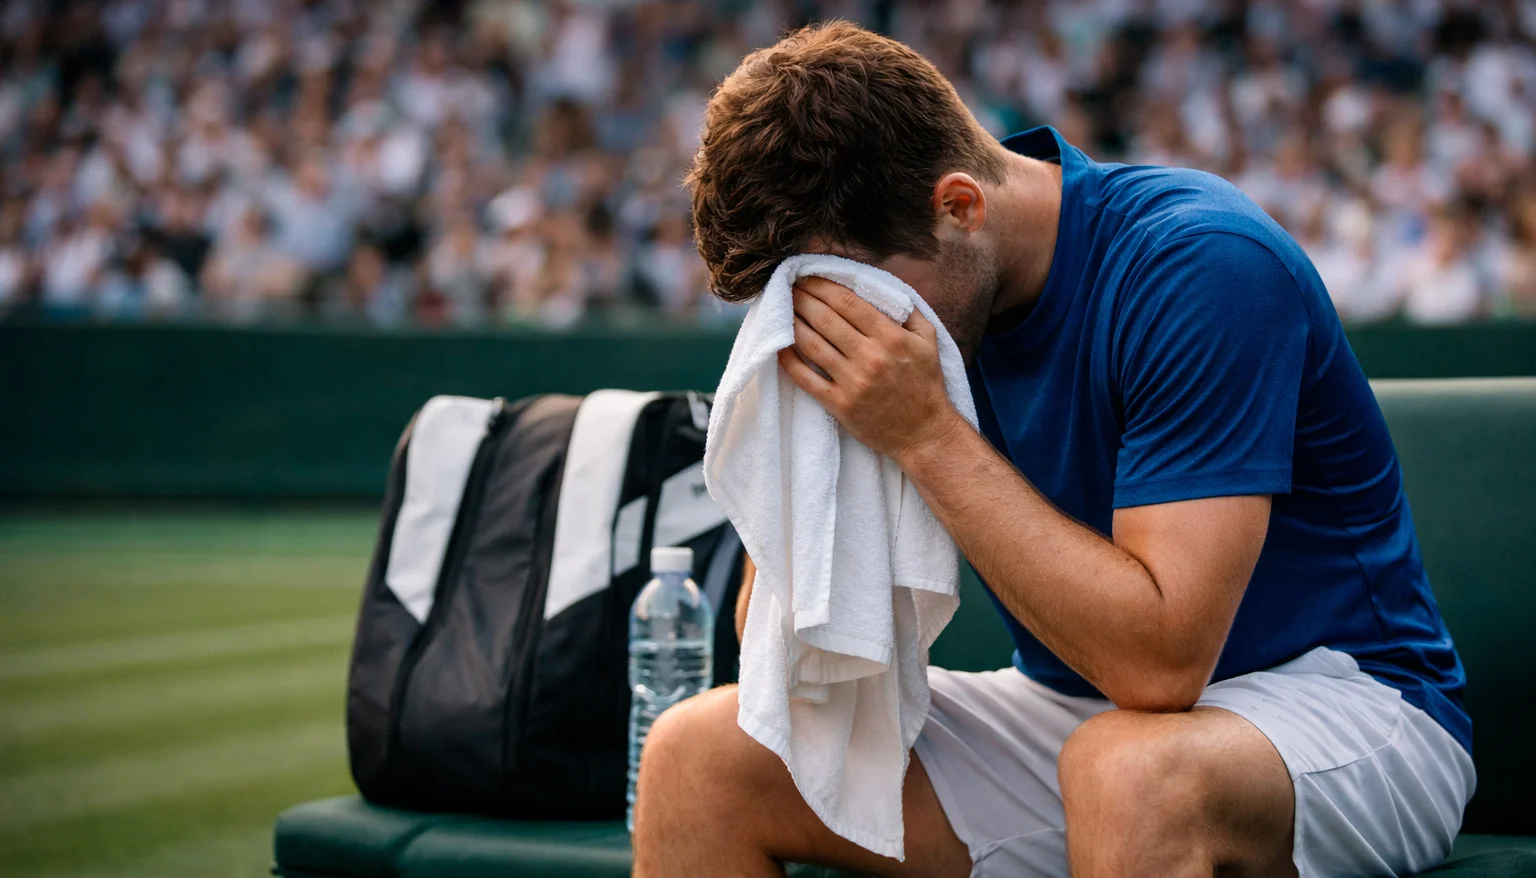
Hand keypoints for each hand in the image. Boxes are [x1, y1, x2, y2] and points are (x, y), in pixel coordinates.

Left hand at [777, 276, 965, 465]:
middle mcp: (869, 356)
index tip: (807, 276)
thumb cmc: (926, 384)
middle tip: (787, 286)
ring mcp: (852, 382)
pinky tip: (778, 345)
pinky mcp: (839, 404)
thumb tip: (881, 287)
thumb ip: (908, 310)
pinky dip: (788, 360)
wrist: (924, 433)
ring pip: (811, 344)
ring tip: (781, 309)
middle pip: (825, 319)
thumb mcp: (929, 341)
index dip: (821, 285)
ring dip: (791, 323)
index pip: (847, 302)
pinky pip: (806, 378)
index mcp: (890, 337)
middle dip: (802, 298)